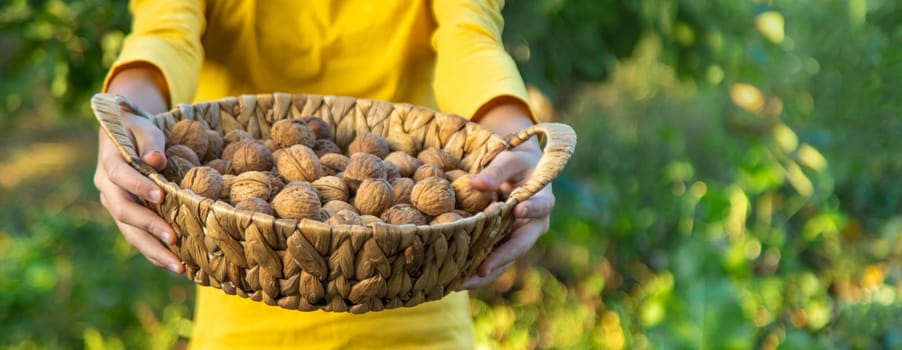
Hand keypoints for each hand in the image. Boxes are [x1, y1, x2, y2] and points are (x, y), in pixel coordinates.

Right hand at [93, 112, 183, 272]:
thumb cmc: (138, 130)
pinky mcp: (124, 216)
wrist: (124, 136)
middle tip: (174, 240)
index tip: (161, 196)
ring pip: (129, 231)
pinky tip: (174, 264)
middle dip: (149, 227)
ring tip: (178, 266)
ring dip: (153, 250)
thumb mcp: (145, 129)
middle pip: (123, 211)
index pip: (120, 175)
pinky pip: (136, 236)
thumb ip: (151, 144)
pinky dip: (154, 252)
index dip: (138, 185)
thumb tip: (157, 161)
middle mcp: (106, 187)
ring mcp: (114, 204)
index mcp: (109, 162)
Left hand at [460, 101, 553, 289]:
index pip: (540, 207)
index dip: (531, 209)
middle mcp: (533, 224)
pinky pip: (493, 260)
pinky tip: (456, 281)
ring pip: (505, 259)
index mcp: (542, 200)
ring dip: (485, 273)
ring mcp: (518, 236)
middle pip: (520, 245)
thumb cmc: (516, 161)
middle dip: (500, 258)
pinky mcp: (504, 243)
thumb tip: (477, 184)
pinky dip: (476, 271)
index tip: (518, 210)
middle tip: (481, 269)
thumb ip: (496, 171)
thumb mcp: (510, 160)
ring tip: (461, 284)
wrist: (518, 169)